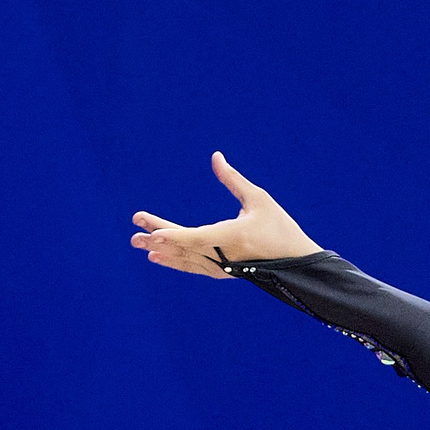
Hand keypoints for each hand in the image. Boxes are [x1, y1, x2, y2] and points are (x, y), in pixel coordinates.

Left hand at [130, 152, 320, 278]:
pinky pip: (192, 266)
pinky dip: (174, 261)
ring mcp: (221, 268)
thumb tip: (215, 156)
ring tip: (138, 243)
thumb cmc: (279, 227)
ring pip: (184, 259)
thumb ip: (233, 180)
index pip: (195, 237)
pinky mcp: (222, 273)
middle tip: (133, 232)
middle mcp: (223, 256)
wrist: (296, 263)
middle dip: (158, 238)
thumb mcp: (258, 199)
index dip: (172, 234)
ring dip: (161, 250)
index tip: (152, 231)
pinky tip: (158, 257)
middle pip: (184, 247)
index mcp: (232, 237)